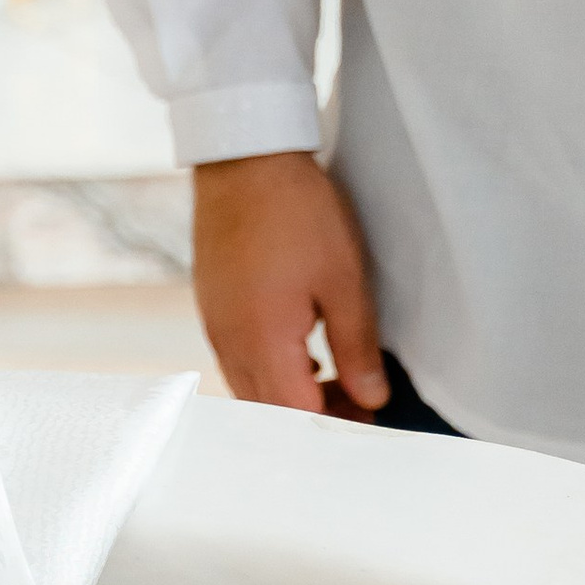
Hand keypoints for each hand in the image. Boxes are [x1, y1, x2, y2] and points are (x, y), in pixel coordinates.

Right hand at [190, 152, 385, 416]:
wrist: (244, 158)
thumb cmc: (296, 212)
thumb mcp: (344, 280)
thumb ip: (357, 347)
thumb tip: (372, 398)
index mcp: (263, 344)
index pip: (297, 417)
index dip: (335, 427)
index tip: (369, 421)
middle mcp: (230, 345)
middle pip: (268, 414)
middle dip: (313, 420)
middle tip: (358, 407)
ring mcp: (215, 329)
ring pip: (250, 391)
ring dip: (291, 397)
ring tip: (335, 380)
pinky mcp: (212, 310)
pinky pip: (238, 363)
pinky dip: (272, 373)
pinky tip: (303, 353)